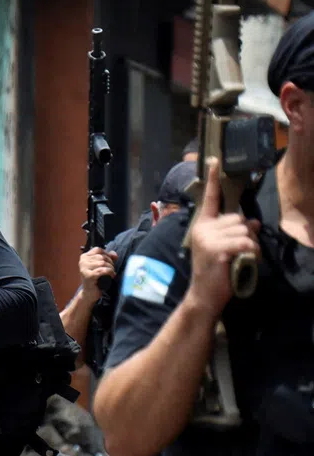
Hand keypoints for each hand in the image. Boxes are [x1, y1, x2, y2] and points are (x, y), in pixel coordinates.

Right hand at [78, 248, 116, 300]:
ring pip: (102, 263)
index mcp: (84, 257)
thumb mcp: (102, 266)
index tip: (110, 262)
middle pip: (102, 256)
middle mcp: (82, 261)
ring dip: (111, 268)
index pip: (98, 250)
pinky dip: (109, 272)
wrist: (90, 293)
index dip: (107, 254)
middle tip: (111, 270)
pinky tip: (112, 276)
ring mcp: (84, 269)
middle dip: (110, 263)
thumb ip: (108, 257)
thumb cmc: (96, 279)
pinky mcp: (88, 276)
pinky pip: (102, 270)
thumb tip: (114, 254)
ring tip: (112, 273)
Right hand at [187, 158, 259, 317]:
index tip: (214, 160)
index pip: (209, 199)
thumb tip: (253, 222)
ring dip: (250, 245)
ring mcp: (207, 239)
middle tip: (237, 252)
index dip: (212, 180)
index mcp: (202, 226)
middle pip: (238, 218)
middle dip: (245, 234)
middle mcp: (202, 229)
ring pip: (245, 230)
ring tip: (240, 259)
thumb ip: (236, 231)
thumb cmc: (216, 271)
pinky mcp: (216, 249)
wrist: (204, 295)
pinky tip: (242, 261)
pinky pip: (246, 242)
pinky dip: (251, 252)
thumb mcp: (226, 247)